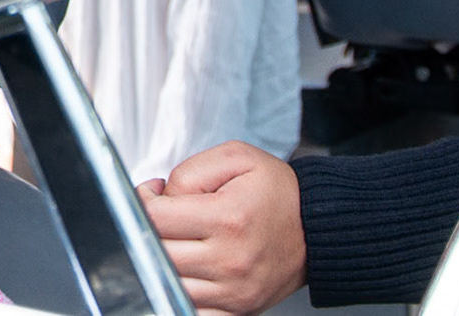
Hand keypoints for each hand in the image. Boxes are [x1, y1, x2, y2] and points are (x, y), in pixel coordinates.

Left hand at [140, 142, 304, 315]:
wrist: (316, 227)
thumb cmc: (277, 192)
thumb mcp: (236, 158)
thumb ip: (190, 171)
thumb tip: (159, 196)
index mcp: (228, 219)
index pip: (155, 219)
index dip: (142, 202)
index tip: (152, 195)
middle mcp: (230, 260)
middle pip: (158, 253)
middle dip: (150, 230)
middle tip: (163, 216)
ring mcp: (234, 291)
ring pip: (169, 283)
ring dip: (162, 260)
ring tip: (177, 239)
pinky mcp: (239, 309)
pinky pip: (192, 309)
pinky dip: (180, 291)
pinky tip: (186, 269)